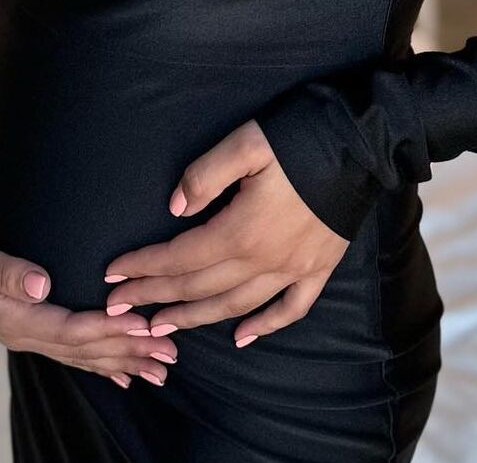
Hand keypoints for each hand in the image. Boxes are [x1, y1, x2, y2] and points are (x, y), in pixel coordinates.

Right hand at [0, 223, 178, 389]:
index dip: (106, 327)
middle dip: (128, 350)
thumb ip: (5, 271)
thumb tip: (40, 283)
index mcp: (17, 320)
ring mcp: (34, 337)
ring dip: (124, 361)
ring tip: (160, 369)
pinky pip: (76, 354)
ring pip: (86, 356)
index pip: (70, 330)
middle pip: (86, 349)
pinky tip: (126, 377)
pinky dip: (103, 366)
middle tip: (168, 353)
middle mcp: (29, 336)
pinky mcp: (39, 331)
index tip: (141, 324)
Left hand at [100, 120, 350, 348]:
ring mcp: (295, 268)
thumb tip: (174, 208)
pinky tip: (243, 338)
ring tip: (163, 326)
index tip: (112, 276)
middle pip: (200, 288)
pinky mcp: (319, 267)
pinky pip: (290, 309)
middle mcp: (265, 260)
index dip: (144, 267)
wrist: (363, 145)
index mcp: (241, 230)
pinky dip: (265, 326)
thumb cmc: (300, 137)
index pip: (181, 258)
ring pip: (237, 305)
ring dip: (196, 319)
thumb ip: (205, 175)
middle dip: (156, 298)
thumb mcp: (247, 143)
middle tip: (121, 310)